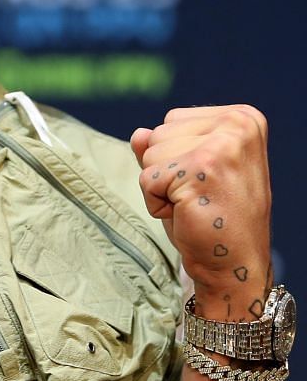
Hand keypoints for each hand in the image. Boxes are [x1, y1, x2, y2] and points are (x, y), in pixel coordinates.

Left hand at [131, 105, 272, 320]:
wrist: (233, 261)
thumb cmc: (215, 217)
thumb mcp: (191, 173)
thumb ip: (166, 147)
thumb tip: (138, 133)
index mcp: (242, 118)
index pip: (172, 120)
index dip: (176, 155)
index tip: (207, 179)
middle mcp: (237, 125)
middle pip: (157, 134)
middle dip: (166, 169)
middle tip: (201, 194)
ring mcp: (221, 145)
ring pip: (149, 154)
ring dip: (161, 186)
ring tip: (195, 203)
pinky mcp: (199, 169)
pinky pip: (146, 179)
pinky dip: (156, 202)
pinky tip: (186, 213)